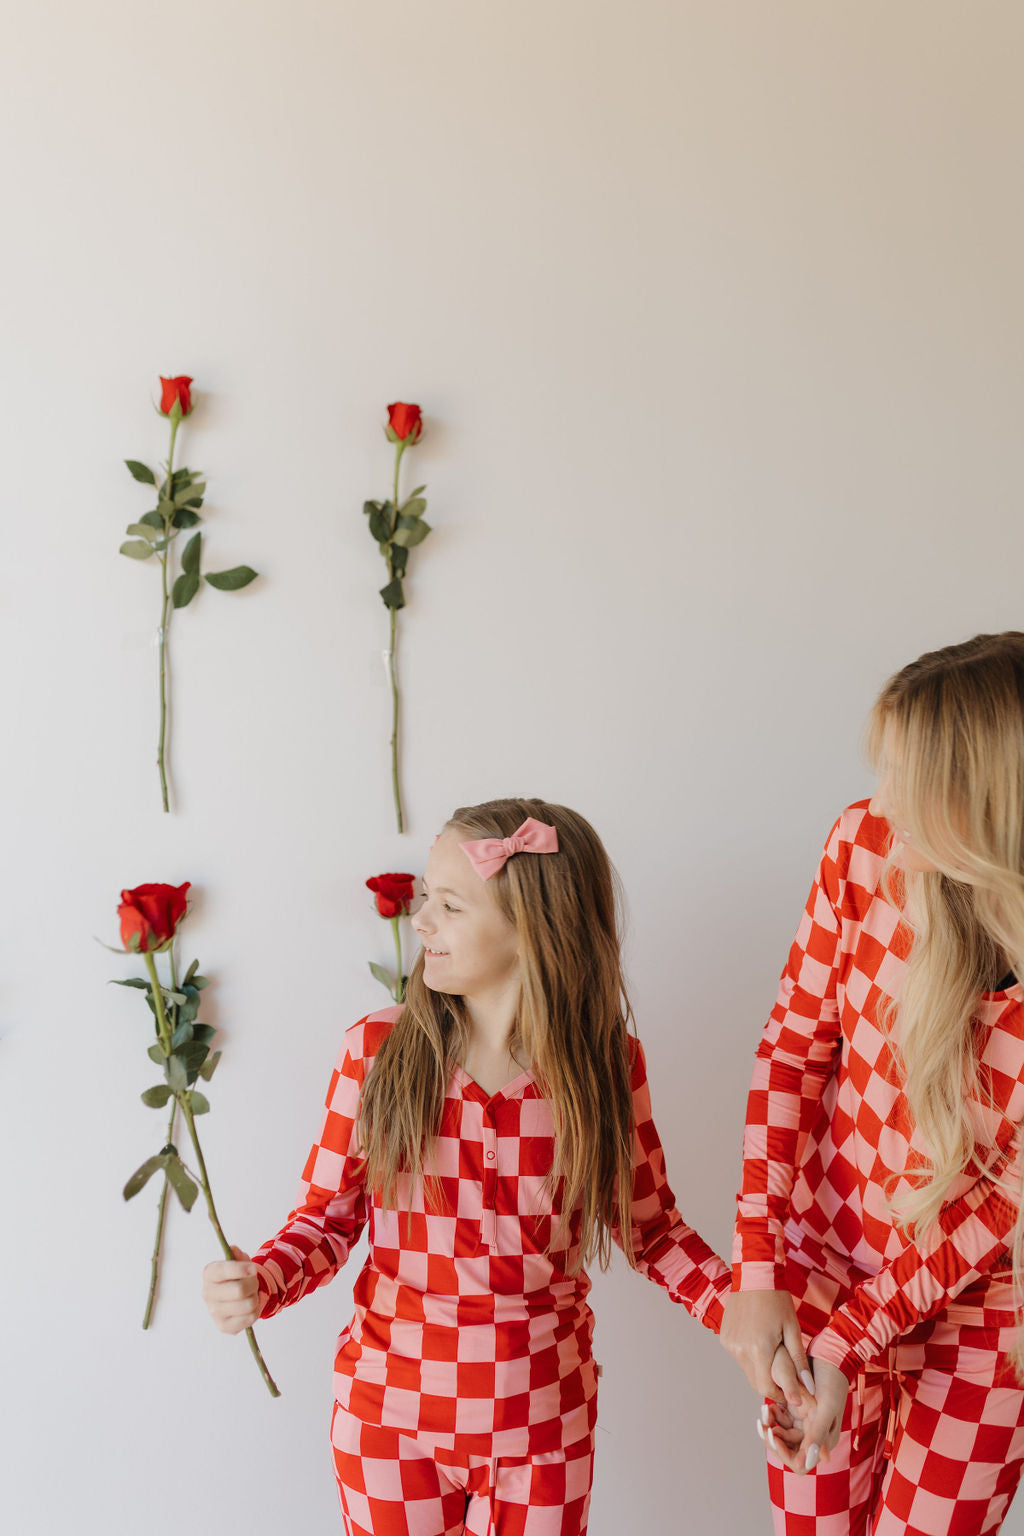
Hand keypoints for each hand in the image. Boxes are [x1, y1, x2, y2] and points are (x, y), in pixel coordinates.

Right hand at [202, 1245, 261, 1333]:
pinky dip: (255, 1310)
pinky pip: (250, 1318)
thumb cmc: (237, 1276)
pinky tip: (248, 1306)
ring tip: (251, 1294)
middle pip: (239, 1290)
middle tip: (254, 1281)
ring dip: (255, 1297)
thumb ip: (237, 1255)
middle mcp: (207, 1293)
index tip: (253, 1268)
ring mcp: (214, 1312)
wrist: (237, 1296)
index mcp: (209, 1274)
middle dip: (253, 1284)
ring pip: (247, 1304)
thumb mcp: (239, 1261)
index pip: (222, 1271)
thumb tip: (233, 1249)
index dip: (240, 1269)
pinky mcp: (224, 1326)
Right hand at [721, 1289, 815, 1413]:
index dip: (781, 1395)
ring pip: (746, 1370)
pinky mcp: (724, 1337)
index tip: (792, 1394)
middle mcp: (739, 1350)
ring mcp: (730, 1343)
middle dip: (771, 1385)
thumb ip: (799, 1361)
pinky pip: (739, 1356)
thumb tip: (809, 1388)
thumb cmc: (777, 1300)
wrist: (754, 1274)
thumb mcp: (792, 1329)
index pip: (766, 1388)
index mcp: (758, 1349)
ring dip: (760, 1370)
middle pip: (755, 1382)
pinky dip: (750, 1356)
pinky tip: (760, 1342)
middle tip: (786, 1378)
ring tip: (774, 1356)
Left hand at [762, 1356, 847, 1473]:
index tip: (773, 1435)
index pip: (801, 1462)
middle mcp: (814, 1434)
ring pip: (782, 1434)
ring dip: (771, 1425)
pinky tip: (770, 1404)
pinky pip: (780, 1419)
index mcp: (824, 1440)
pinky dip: (773, 1414)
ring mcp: (805, 1421)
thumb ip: (818, 1435)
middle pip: (788, 1450)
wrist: (831, 1352)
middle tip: (763, 1423)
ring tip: (766, 1409)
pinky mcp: (797, 1408)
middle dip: (774, 1439)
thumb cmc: (832, 1380)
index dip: (784, 1454)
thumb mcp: (826, 1407)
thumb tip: (812, 1462)